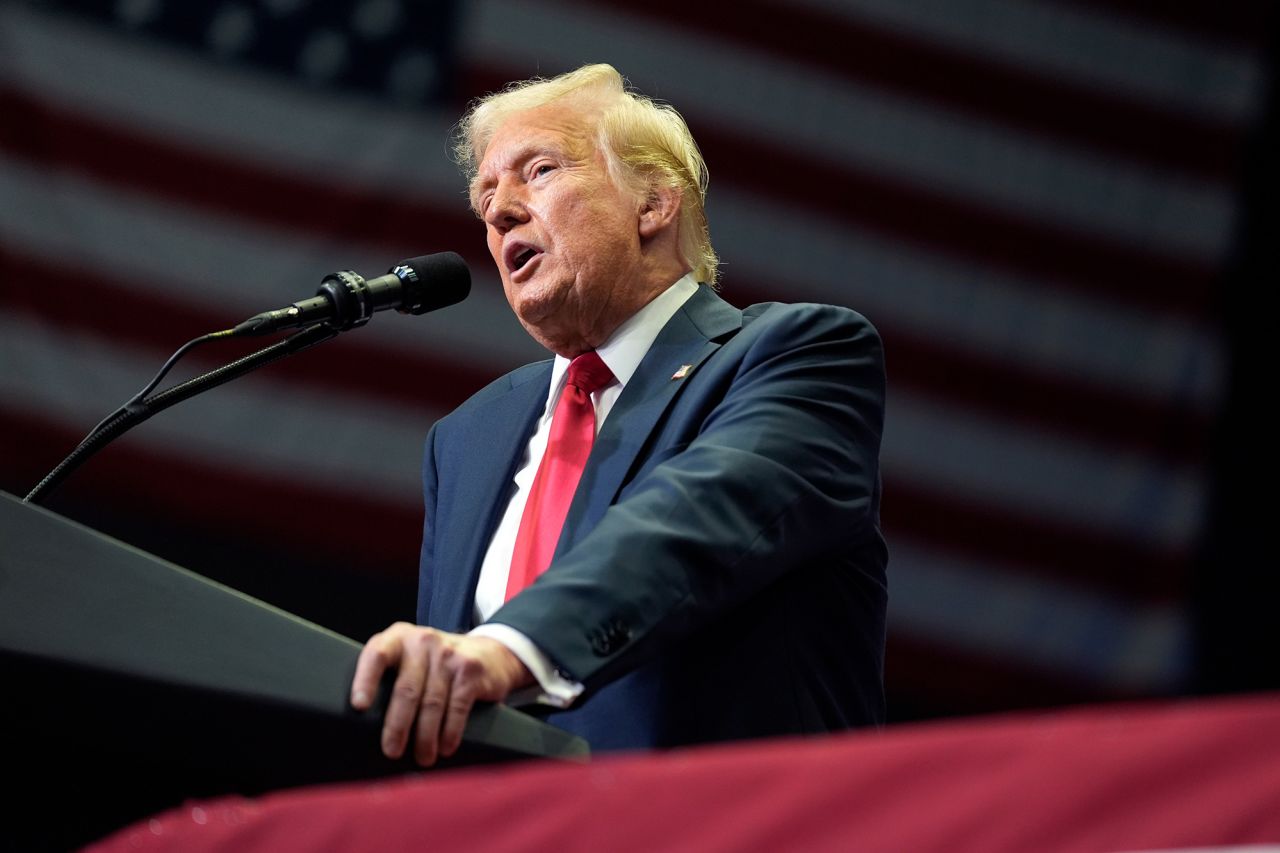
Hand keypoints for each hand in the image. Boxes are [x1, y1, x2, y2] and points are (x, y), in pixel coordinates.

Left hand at [350, 622, 534, 765]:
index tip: (359, 706)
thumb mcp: (409, 659)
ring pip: (431, 703)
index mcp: (398, 639)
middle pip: (406, 689)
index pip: (376, 655)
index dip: (365, 681)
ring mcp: (448, 654)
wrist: (487, 652)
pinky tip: (445, 747)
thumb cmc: (435, 665)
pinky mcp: (470, 669)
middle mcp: (422, 641)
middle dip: (397, 726)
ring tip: (422, 757)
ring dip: (425, 737)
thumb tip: (365, 725)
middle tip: (392, 751)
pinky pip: (456, 706)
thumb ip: (390, 677)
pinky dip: (450, 732)